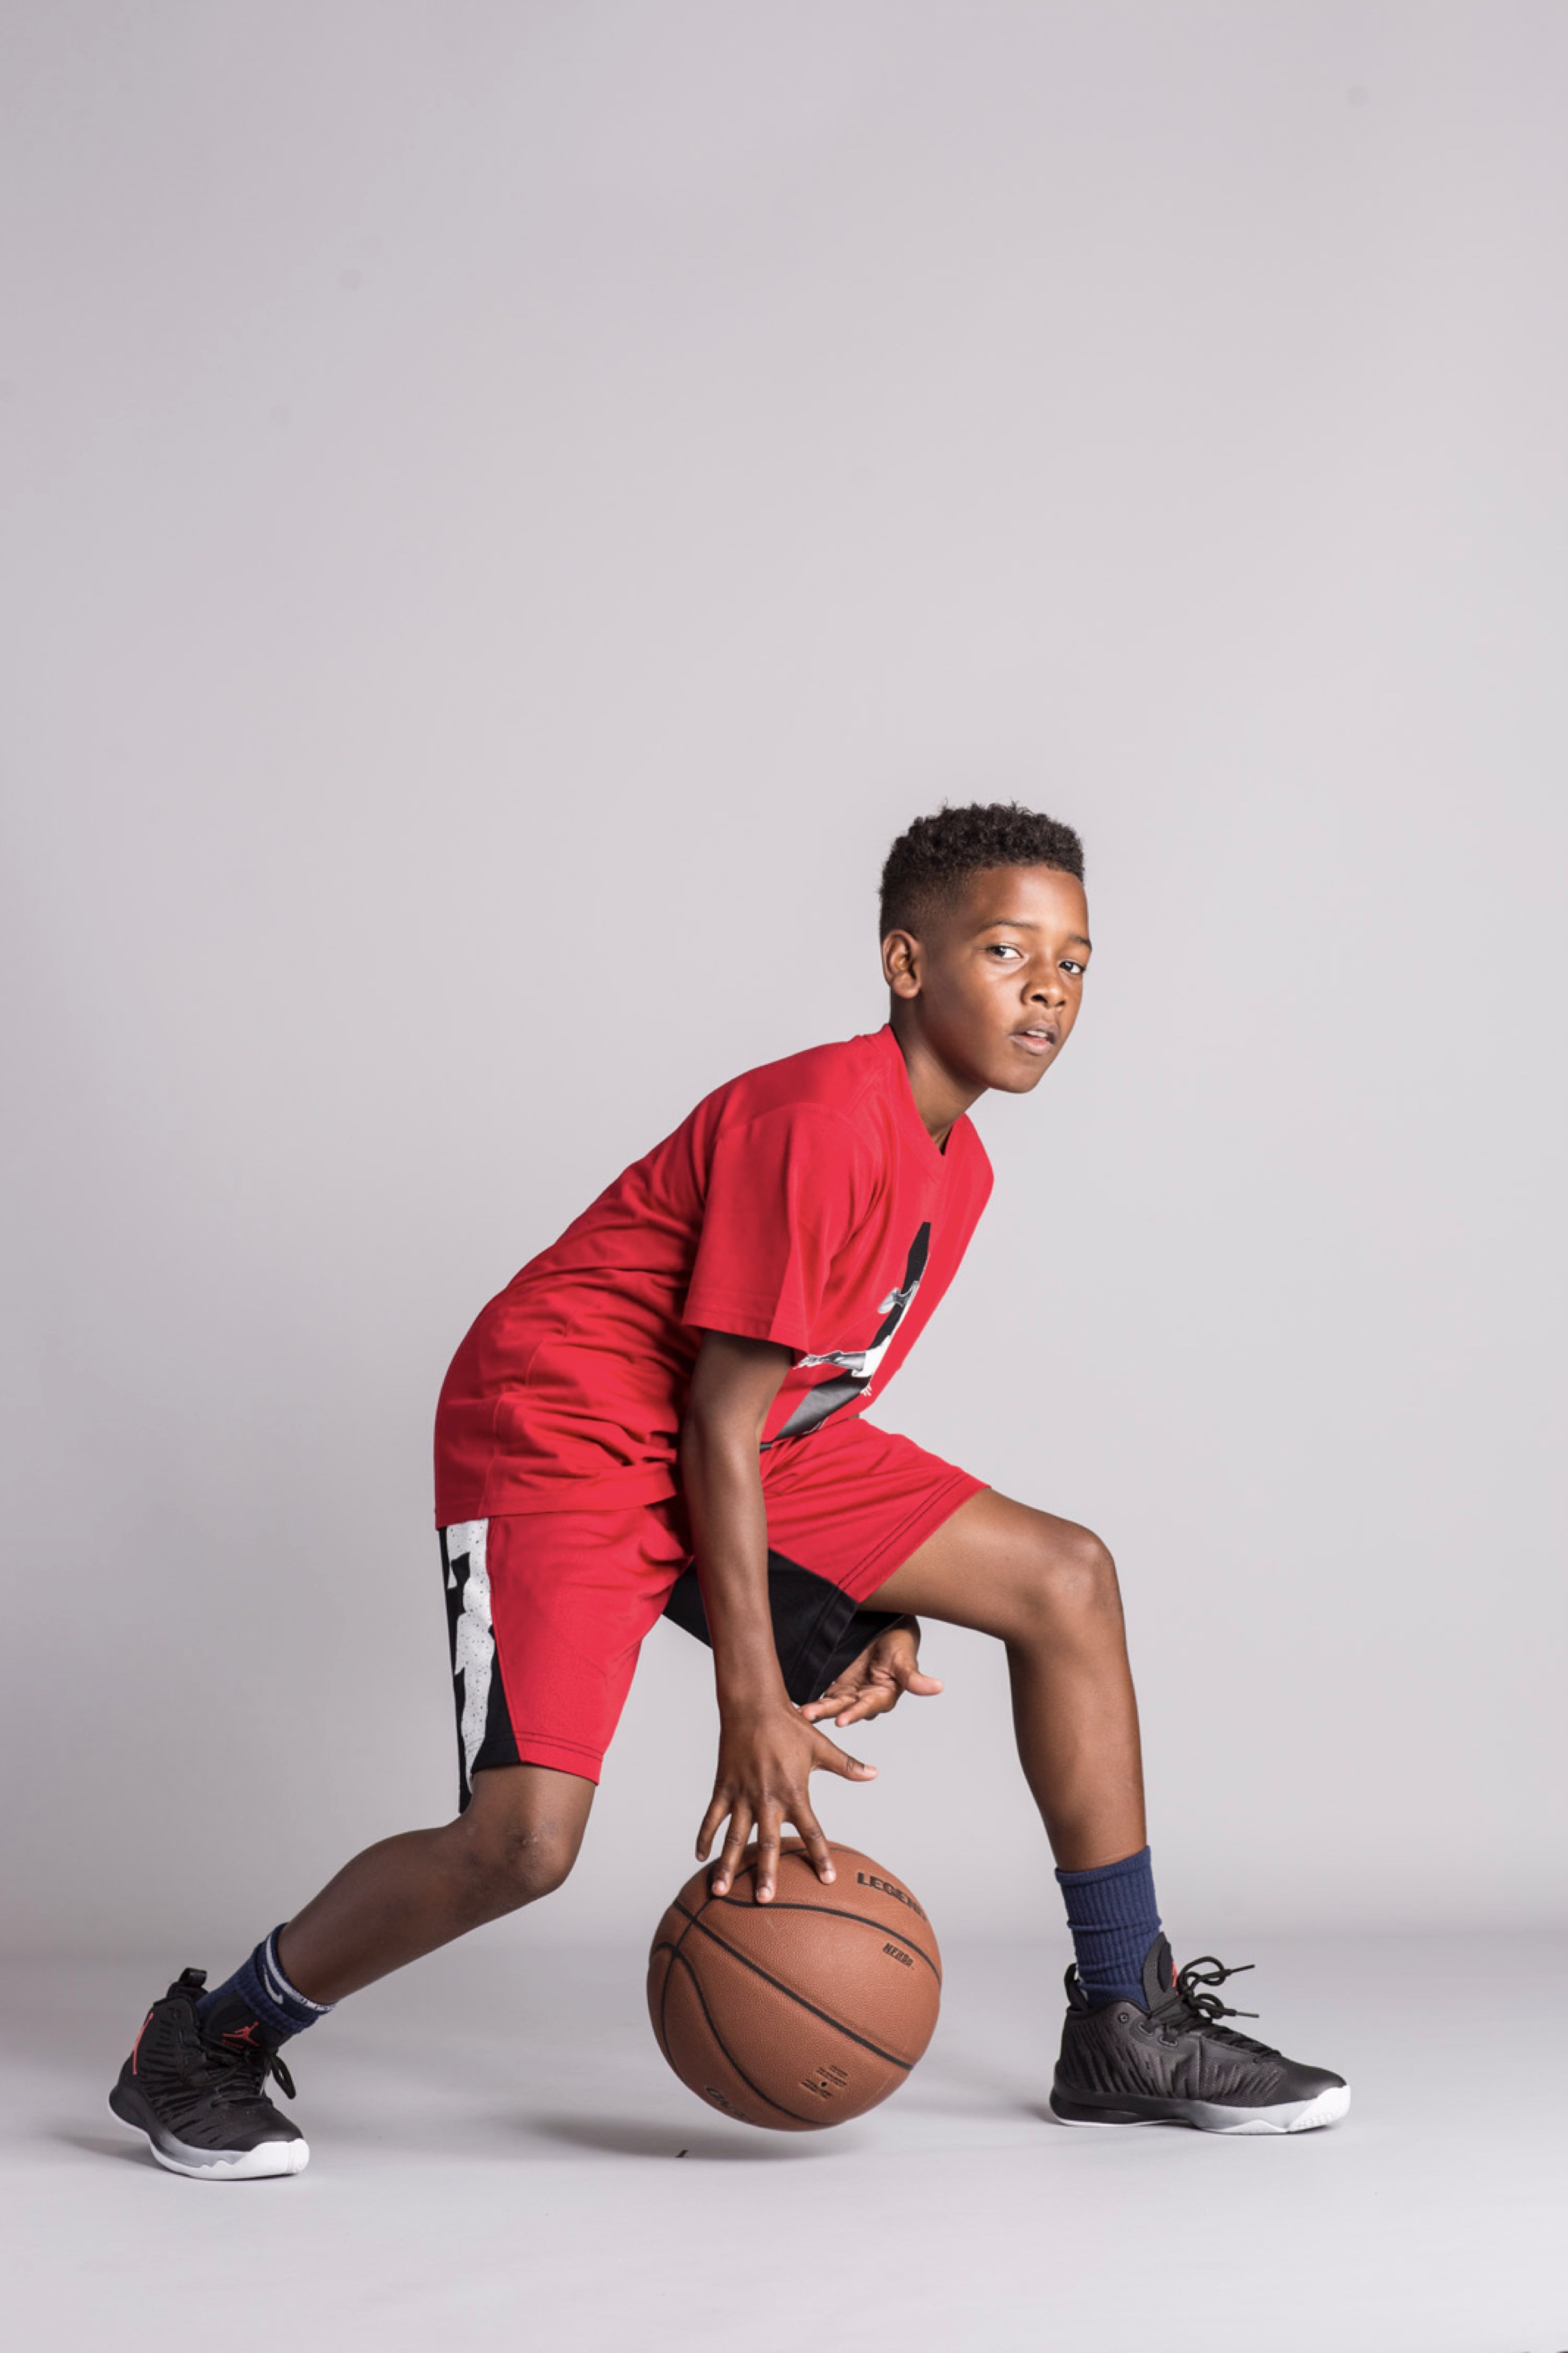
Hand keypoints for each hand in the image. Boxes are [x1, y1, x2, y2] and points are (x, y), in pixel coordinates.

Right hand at [698, 1694, 875, 1902]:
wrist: (753, 1704)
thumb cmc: (789, 1725)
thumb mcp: (821, 1747)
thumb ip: (847, 1765)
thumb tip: (874, 1773)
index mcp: (795, 1791)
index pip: (812, 1830)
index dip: (821, 1856)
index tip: (828, 1880)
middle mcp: (767, 1798)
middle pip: (768, 1842)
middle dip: (766, 1872)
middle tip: (765, 1900)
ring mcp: (742, 1794)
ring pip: (734, 1836)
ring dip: (728, 1864)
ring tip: (721, 1892)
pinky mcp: (723, 1787)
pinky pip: (712, 1817)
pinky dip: (704, 1836)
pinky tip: (700, 1856)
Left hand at [800, 1616, 942, 1729]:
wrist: (885, 1625)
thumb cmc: (899, 1641)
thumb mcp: (906, 1658)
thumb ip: (915, 1677)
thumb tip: (938, 1687)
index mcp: (882, 1696)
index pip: (867, 1707)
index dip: (855, 1713)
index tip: (842, 1720)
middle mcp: (863, 1697)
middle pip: (843, 1707)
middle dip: (826, 1712)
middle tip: (809, 1715)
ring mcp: (848, 1690)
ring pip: (830, 1703)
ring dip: (816, 1708)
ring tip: (800, 1712)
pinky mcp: (836, 1682)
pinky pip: (822, 1692)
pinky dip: (811, 1697)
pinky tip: (796, 1703)